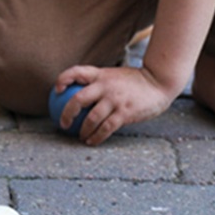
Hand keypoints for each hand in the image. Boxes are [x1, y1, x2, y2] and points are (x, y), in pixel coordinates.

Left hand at [52, 65, 177, 145]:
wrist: (158, 82)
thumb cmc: (134, 81)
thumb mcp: (113, 75)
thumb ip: (99, 81)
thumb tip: (77, 92)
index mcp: (100, 74)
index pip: (76, 72)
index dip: (63, 80)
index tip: (56, 90)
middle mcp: (105, 86)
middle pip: (78, 99)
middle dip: (66, 114)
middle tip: (63, 123)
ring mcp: (115, 99)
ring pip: (91, 118)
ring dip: (82, 130)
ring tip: (79, 136)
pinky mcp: (124, 113)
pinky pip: (105, 128)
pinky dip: (96, 137)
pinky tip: (91, 141)